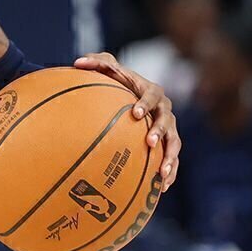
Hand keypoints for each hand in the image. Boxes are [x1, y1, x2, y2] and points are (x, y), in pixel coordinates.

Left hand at [75, 52, 181, 186]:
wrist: (133, 100)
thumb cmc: (119, 83)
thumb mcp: (109, 70)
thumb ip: (96, 62)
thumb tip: (77, 62)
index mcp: (152, 92)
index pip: (152, 95)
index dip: (146, 103)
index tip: (135, 113)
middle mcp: (164, 110)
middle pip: (167, 121)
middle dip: (160, 132)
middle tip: (150, 143)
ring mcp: (169, 128)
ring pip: (174, 143)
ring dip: (170, 157)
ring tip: (162, 172)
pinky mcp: (169, 144)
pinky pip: (172, 159)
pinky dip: (170, 172)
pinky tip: (163, 188)